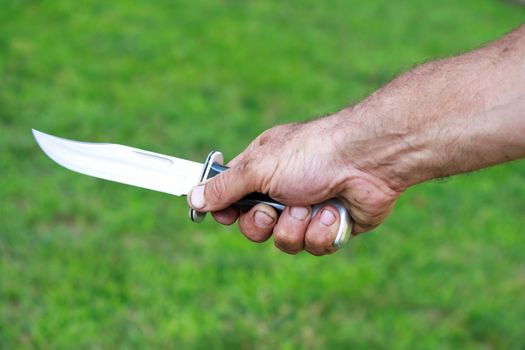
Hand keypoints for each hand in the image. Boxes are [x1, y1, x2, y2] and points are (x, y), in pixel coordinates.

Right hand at [188, 114, 400, 255]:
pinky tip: (333, 211)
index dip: (227, 211)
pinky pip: (313, 247)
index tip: (225, 215)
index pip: (232, 197)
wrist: (367, 161)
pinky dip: (321, 231)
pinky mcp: (330, 227)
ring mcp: (308, 210)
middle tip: (272, 211)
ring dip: (296, 227)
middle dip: (262, 224)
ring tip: (312, 206)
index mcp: (263, 169)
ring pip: (284, 242)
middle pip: (255, 227)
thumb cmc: (312, 154)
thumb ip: (225, 186)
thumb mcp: (259, 167)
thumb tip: (193, 199)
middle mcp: (283, 190)